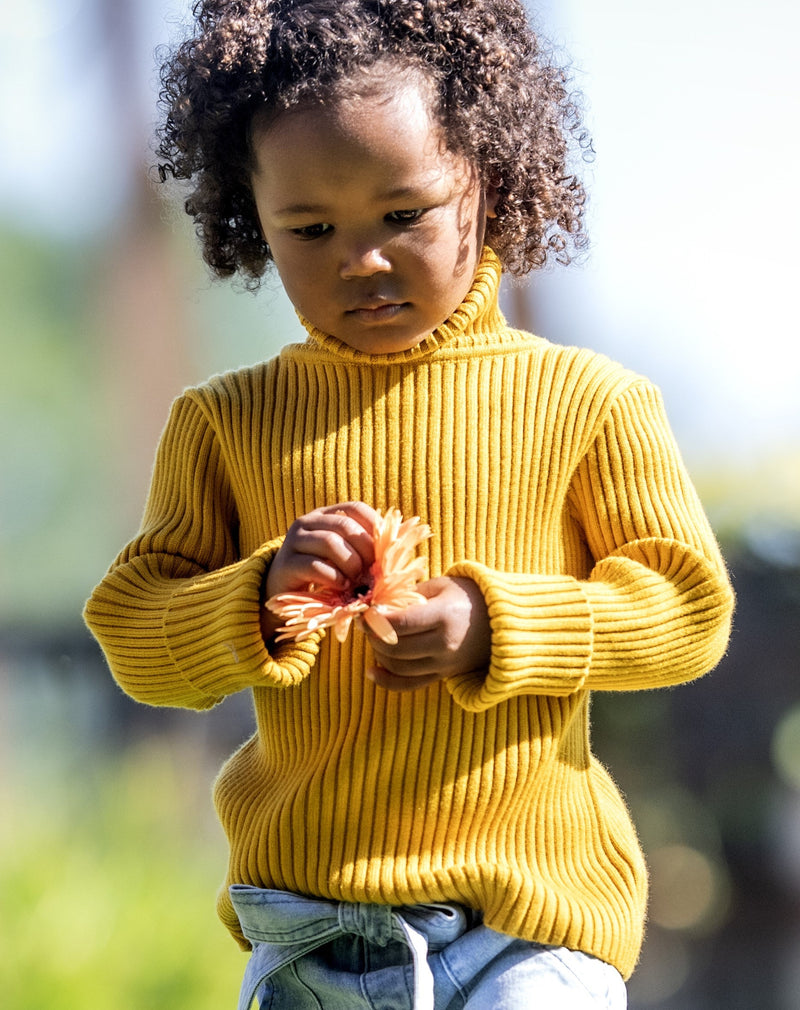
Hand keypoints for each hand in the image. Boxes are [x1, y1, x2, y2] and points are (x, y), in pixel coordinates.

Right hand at [261, 502, 378, 642]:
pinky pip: (315, 566)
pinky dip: (334, 579)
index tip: (384, 552)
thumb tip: (401, 547)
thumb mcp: (345, 558)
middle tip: (371, 572)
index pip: (356, 508)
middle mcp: (308, 522)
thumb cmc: (323, 576)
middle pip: (345, 525)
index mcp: (326, 515)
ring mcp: (293, 541)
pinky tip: (340, 588)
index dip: (374, 527)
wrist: (282, 594)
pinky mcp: (285, 564)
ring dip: (350, 565)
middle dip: (365, 551)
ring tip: (355, 581)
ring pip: (330, 542)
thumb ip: (367, 550)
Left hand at [365, 576, 490, 691]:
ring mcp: (445, 663)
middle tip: (366, 624)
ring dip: (379, 654)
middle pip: (396, 648)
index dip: (376, 620)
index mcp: (444, 615)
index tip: (365, 612)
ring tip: (373, 639)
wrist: (502, 622)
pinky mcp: (444, 675)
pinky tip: (371, 671)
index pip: (401, 623)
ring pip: (399, 667)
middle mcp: (444, 643)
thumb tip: (378, 604)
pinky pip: (410, 684)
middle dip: (373, 637)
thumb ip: (410, 595)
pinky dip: (387, 681)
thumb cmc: (469, 597)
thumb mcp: (441, 586)